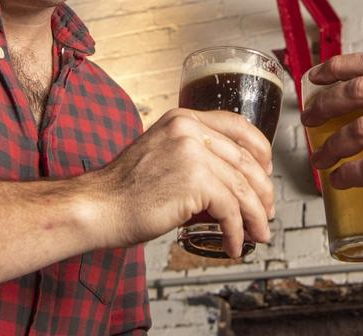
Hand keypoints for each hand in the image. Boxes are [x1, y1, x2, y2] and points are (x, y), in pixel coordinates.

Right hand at [82, 108, 274, 255]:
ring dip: (255, 216)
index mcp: (183, 118)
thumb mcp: (162, 154)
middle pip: (246, 159)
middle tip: (266, 213)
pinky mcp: (194, 182)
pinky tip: (233, 244)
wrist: (96, 207)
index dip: (260, 150)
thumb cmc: (124, 191)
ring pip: (242, 187)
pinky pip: (230, 210)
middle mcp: (189, 129)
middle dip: (262, 191)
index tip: (267, 173)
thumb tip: (233, 182)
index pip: (238, 125)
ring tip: (257, 234)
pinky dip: (237, 231)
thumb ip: (194, 156)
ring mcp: (192, 153)